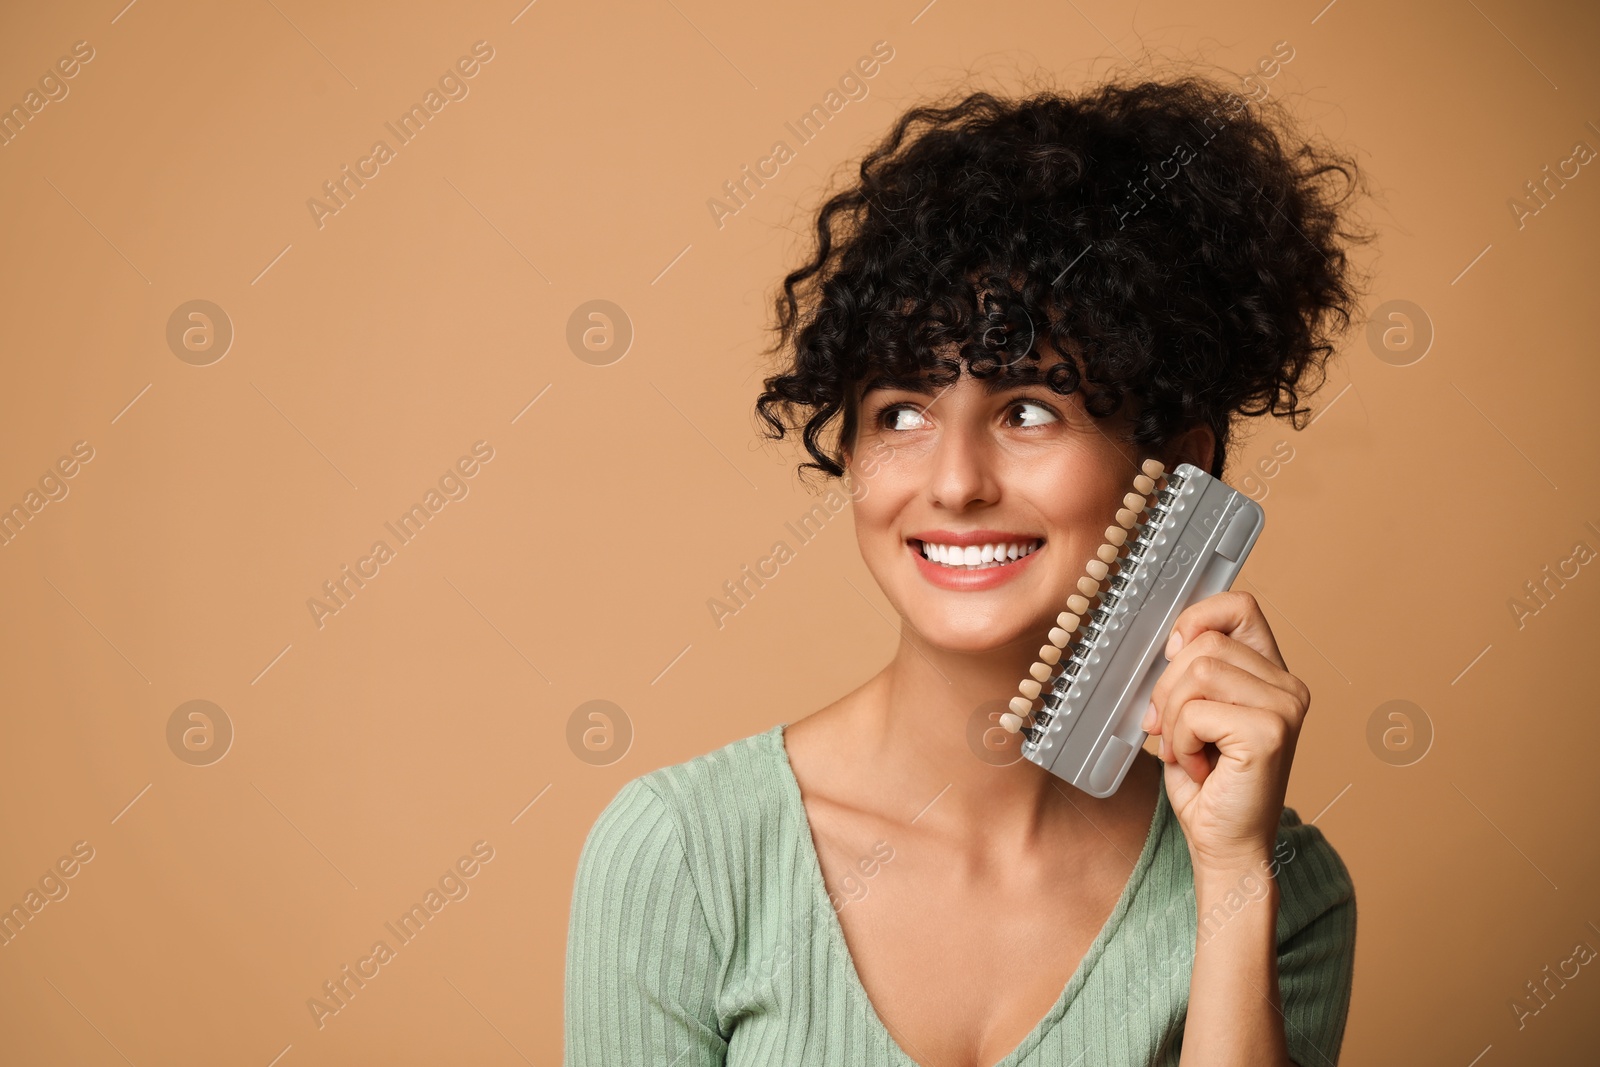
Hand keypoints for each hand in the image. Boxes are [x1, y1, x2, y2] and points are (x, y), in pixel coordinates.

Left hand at [1139, 590, 1308, 873]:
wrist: (1226, 847)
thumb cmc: (1208, 785)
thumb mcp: (1193, 714)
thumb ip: (1190, 673)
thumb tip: (1168, 642)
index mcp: (1272, 674)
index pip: (1238, 606)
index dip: (1195, 621)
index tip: (1173, 657)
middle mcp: (1289, 686)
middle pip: (1204, 643)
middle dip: (1167, 688)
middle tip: (1170, 730)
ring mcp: (1285, 708)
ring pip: (1197, 673)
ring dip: (1173, 718)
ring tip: (1187, 750)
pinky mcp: (1269, 733)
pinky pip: (1196, 712)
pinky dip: (1181, 741)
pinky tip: (1199, 767)